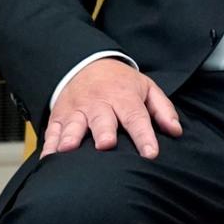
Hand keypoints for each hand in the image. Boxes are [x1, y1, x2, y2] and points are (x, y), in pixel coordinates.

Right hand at [40, 57, 182, 158]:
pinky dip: (49, 144)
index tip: (150, 153)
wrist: (87, 64)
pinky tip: (47, 158)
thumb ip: (163, 110)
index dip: (144, 136)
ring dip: (70, 137)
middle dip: (103, 132)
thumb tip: (176, 131)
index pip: (137, 118)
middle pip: (102, 120)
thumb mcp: (147, 88)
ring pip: (73, 124)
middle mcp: (99, 104)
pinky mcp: (58, 116)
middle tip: (106, 145)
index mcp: (124, 98)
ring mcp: (76, 110)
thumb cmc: (122, 84)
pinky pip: (52, 131)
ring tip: (69, 149)